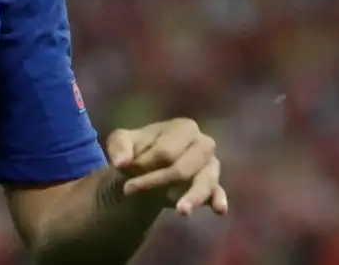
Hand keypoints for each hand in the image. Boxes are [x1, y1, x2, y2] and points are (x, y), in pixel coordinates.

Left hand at [106, 118, 227, 216]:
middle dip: (157, 181)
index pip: (165, 152)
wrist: (145, 170)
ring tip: (181, 211)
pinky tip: (219, 209)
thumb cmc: (137, 150)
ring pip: (204, 183)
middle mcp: (204, 144)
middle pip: (183, 168)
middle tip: (128, 190)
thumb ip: (119, 148)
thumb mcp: (121, 142)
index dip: (143, 164)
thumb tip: (122, 163)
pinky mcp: (213, 186)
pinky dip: (218, 200)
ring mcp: (211, 165)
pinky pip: (218, 193)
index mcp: (185, 127)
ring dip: (192, 197)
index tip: (122, 169)